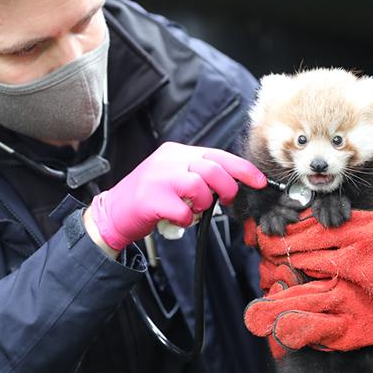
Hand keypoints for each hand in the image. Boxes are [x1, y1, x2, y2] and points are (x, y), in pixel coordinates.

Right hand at [89, 142, 265, 249]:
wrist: (112, 214)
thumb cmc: (149, 198)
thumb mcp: (174, 176)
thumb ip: (199, 174)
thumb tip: (232, 182)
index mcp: (176, 152)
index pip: (218, 155)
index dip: (243, 169)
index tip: (260, 181)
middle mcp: (168, 160)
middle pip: (212, 169)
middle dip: (227, 188)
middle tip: (226, 200)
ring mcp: (158, 178)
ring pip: (200, 187)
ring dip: (204, 204)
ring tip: (194, 209)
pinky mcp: (151, 199)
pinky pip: (184, 211)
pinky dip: (187, 220)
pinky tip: (177, 219)